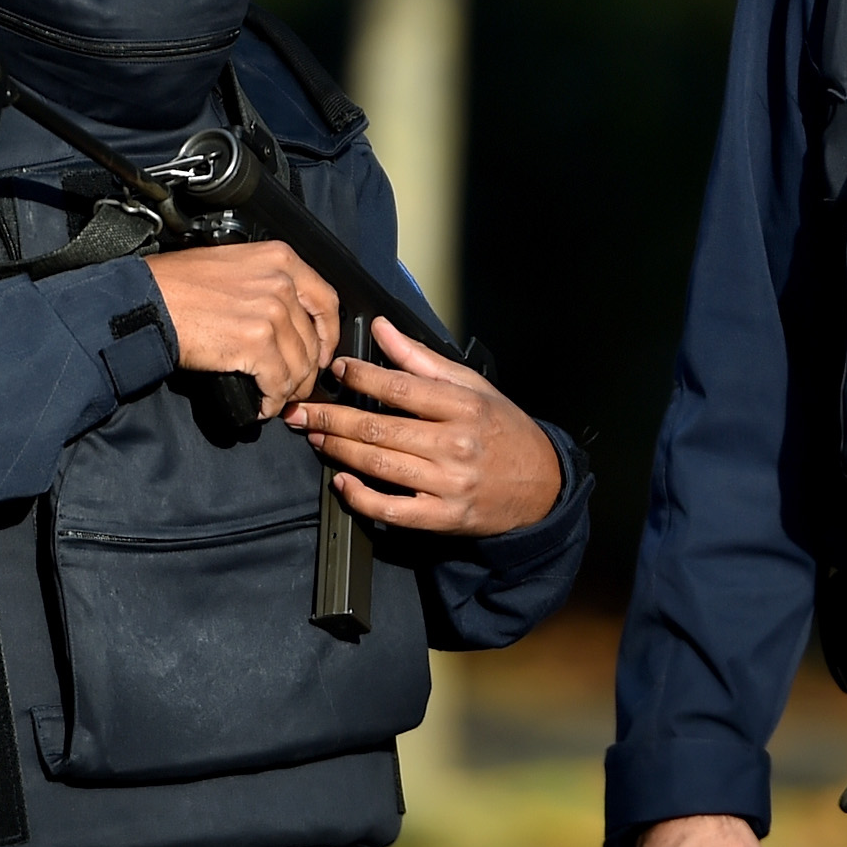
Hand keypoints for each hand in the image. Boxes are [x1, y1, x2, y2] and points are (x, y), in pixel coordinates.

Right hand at [145, 243, 338, 417]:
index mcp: (280, 259)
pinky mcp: (256, 343)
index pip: (326, 301)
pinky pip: (278, 382)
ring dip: (289, 390)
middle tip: (295, 387)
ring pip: (299, 365)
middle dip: (306, 370)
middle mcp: (282, 282)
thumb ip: (266, 284)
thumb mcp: (233, 265)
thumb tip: (285, 318)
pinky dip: (272, 400)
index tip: (321, 353)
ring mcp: (271, 312)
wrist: (145, 301)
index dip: (328, 335)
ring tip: (274, 399)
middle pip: (313, 339)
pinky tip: (260, 406)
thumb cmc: (175, 284)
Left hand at [284, 317, 562, 535]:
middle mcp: (456, 445)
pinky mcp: (443, 517)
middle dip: (333, 417)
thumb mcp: (474, 386)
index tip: (338, 369)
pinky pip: (391, 509)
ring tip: (316, 436)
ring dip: (338, 450)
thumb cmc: (505, 431)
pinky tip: (342, 481)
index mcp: (464, 407)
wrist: (542, 486)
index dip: (362, 377)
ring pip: (378, 465)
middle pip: (379, 429)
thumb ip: (423, 360)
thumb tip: (384, 329)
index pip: (400, 388)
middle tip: (304, 410)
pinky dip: (361, 496)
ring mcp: (449, 484)